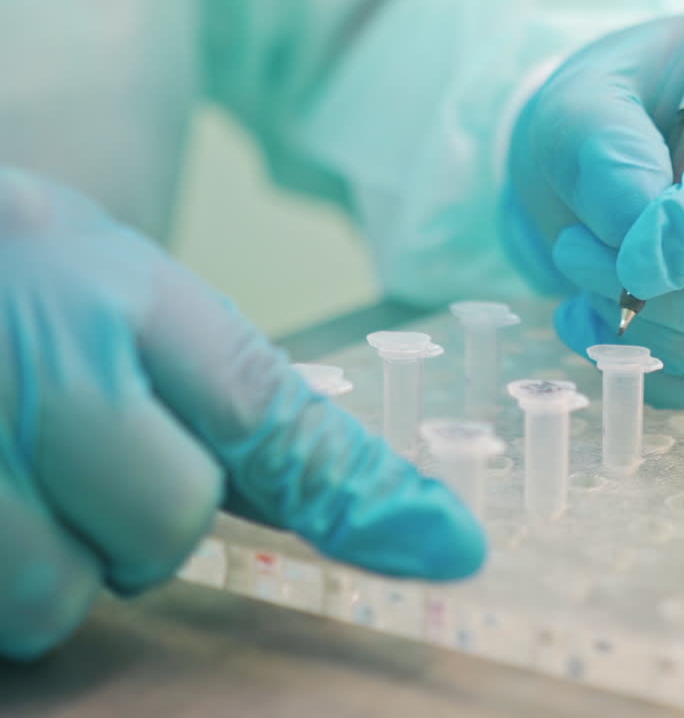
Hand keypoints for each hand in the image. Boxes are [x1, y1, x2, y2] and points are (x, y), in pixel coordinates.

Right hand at [0, 168, 483, 660]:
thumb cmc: (19, 279)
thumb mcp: (117, 290)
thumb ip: (215, 391)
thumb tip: (343, 495)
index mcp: (124, 289)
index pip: (268, 407)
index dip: (363, 491)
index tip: (448, 546)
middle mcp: (46, 350)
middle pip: (171, 524)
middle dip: (142, 525)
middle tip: (87, 461)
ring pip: (57, 596)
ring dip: (49, 564)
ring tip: (9, 477)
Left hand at [501, 7, 683, 407]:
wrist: (604, 151)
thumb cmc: (611, 104)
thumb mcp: (585, 100)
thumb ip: (610, 154)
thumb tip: (643, 241)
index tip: (649, 238)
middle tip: (581, 256)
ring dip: (670, 335)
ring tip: (582, 279)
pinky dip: (666, 367)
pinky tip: (599, 320)